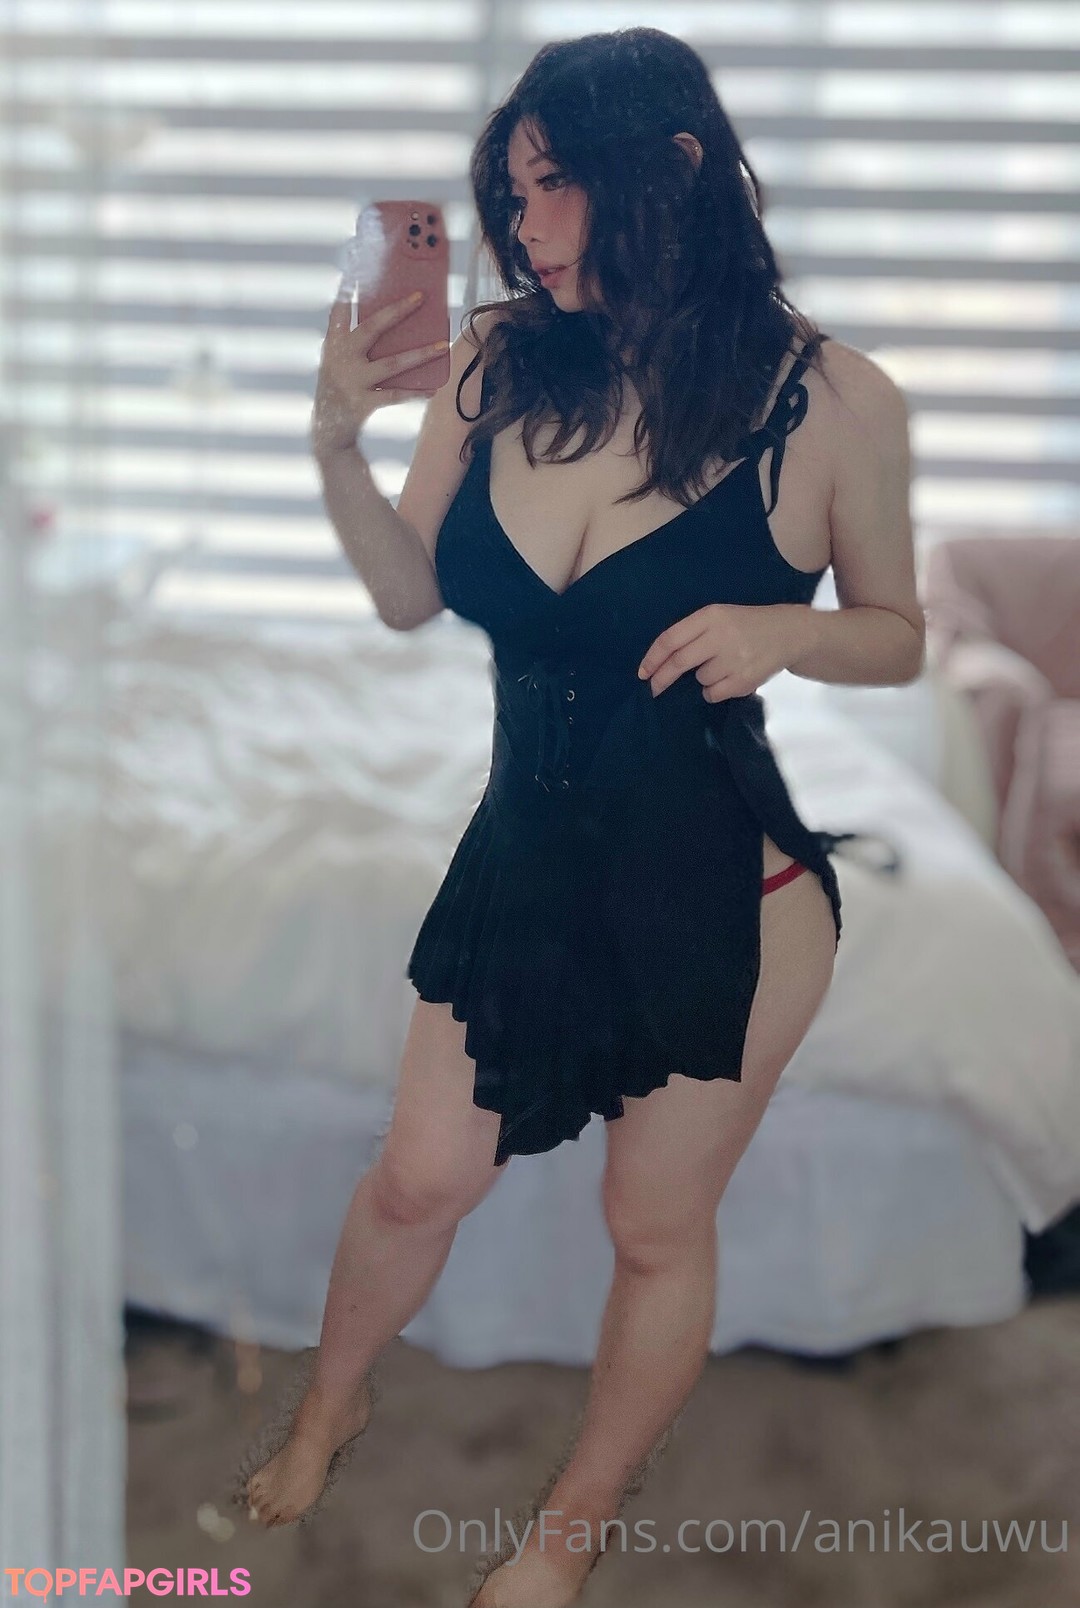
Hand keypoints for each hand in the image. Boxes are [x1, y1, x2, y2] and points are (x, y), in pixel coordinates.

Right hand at [310, 290, 448, 457]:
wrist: (328, 431)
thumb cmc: (341, 389)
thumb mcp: (340, 362)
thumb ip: (358, 344)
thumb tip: (398, 327)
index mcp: (333, 344)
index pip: (340, 310)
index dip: (349, 289)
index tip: (361, 268)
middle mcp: (340, 358)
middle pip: (372, 328)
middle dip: (397, 310)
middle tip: (420, 296)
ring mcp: (351, 381)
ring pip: (391, 363)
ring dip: (419, 354)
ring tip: (442, 346)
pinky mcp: (362, 402)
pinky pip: (395, 394)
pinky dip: (415, 392)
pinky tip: (433, 388)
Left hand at [637, 603, 809, 701]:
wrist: (790, 632)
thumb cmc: (747, 625)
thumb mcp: (720, 617)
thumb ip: (693, 634)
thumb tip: (660, 663)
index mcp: (711, 615)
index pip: (671, 639)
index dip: (653, 658)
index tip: (642, 672)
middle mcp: (721, 635)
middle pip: (679, 662)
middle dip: (662, 678)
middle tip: (654, 689)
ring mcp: (735, 658)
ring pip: (700, 679)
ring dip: (703, 679)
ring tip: (724, 666)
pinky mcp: (745, 679)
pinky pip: (714, 693)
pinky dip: (715, 691)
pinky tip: (730, 677)